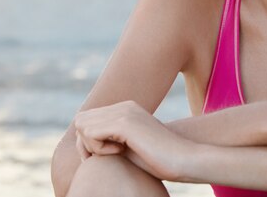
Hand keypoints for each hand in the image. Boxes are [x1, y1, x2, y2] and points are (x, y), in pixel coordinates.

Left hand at [73, 100, 195, 180]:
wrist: (185, 159)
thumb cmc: (159, 160)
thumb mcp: (130, 148)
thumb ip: (111, 140)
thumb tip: (85, 144)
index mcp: (125, 109)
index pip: (87, 120)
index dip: (88, 142)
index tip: (105, 156)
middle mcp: (124, 105)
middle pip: (81, 120)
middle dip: (86, 143)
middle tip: (105, 157)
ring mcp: (125, 112)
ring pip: (83, 126)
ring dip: (91, 145)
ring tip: (115, 154)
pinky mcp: (126, 123)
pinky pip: (91, 134)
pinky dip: (98, 148)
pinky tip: (120, 152)